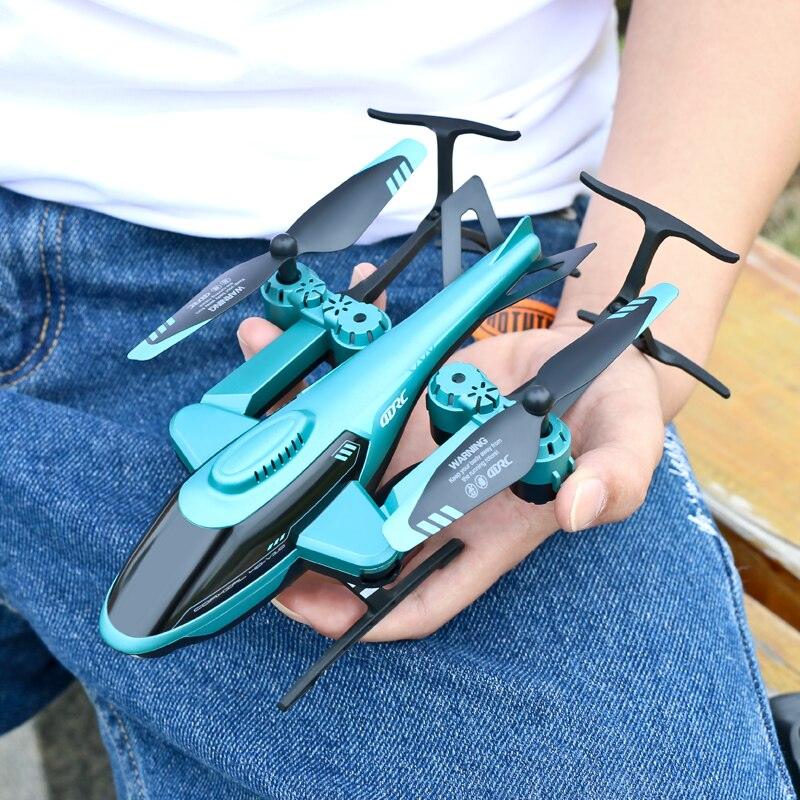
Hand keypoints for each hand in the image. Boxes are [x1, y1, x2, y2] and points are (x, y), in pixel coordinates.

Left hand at [237, 265, 666, 640]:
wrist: (597, 356)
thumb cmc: (614, 414)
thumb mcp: (625, 445)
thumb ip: (613, 478)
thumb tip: (582, 509)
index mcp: (487, 529)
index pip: (420, 594)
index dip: (362, 613)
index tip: (305, 605)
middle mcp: (439, 497)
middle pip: (354, 531)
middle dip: (295, 526)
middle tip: (238, 509)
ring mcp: (418, 449)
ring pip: (341, 457)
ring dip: (291, 428)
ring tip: (245, 390)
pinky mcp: (410, 402)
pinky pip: (359, 392)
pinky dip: (330, 362)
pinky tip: (300, 324)